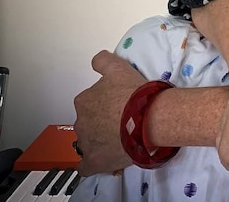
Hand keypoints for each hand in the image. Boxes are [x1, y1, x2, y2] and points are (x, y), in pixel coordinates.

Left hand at [73, 50, 143, 175]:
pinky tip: (102, 161)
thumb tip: (97, 60)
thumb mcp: (118, 68)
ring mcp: (86, 144)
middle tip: (122, 122)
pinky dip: (91, 164)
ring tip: (121, 140)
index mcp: (84, 101)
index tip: (119, 105)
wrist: (147, 118)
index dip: (105, 104)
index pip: (90, 103)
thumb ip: (103, 61)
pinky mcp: (94, 162)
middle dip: (101, 122)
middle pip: (89, 122)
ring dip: (100, 141)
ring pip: (89, 142)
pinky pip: (86, 167)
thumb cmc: (133, 93)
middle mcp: (80, 122)